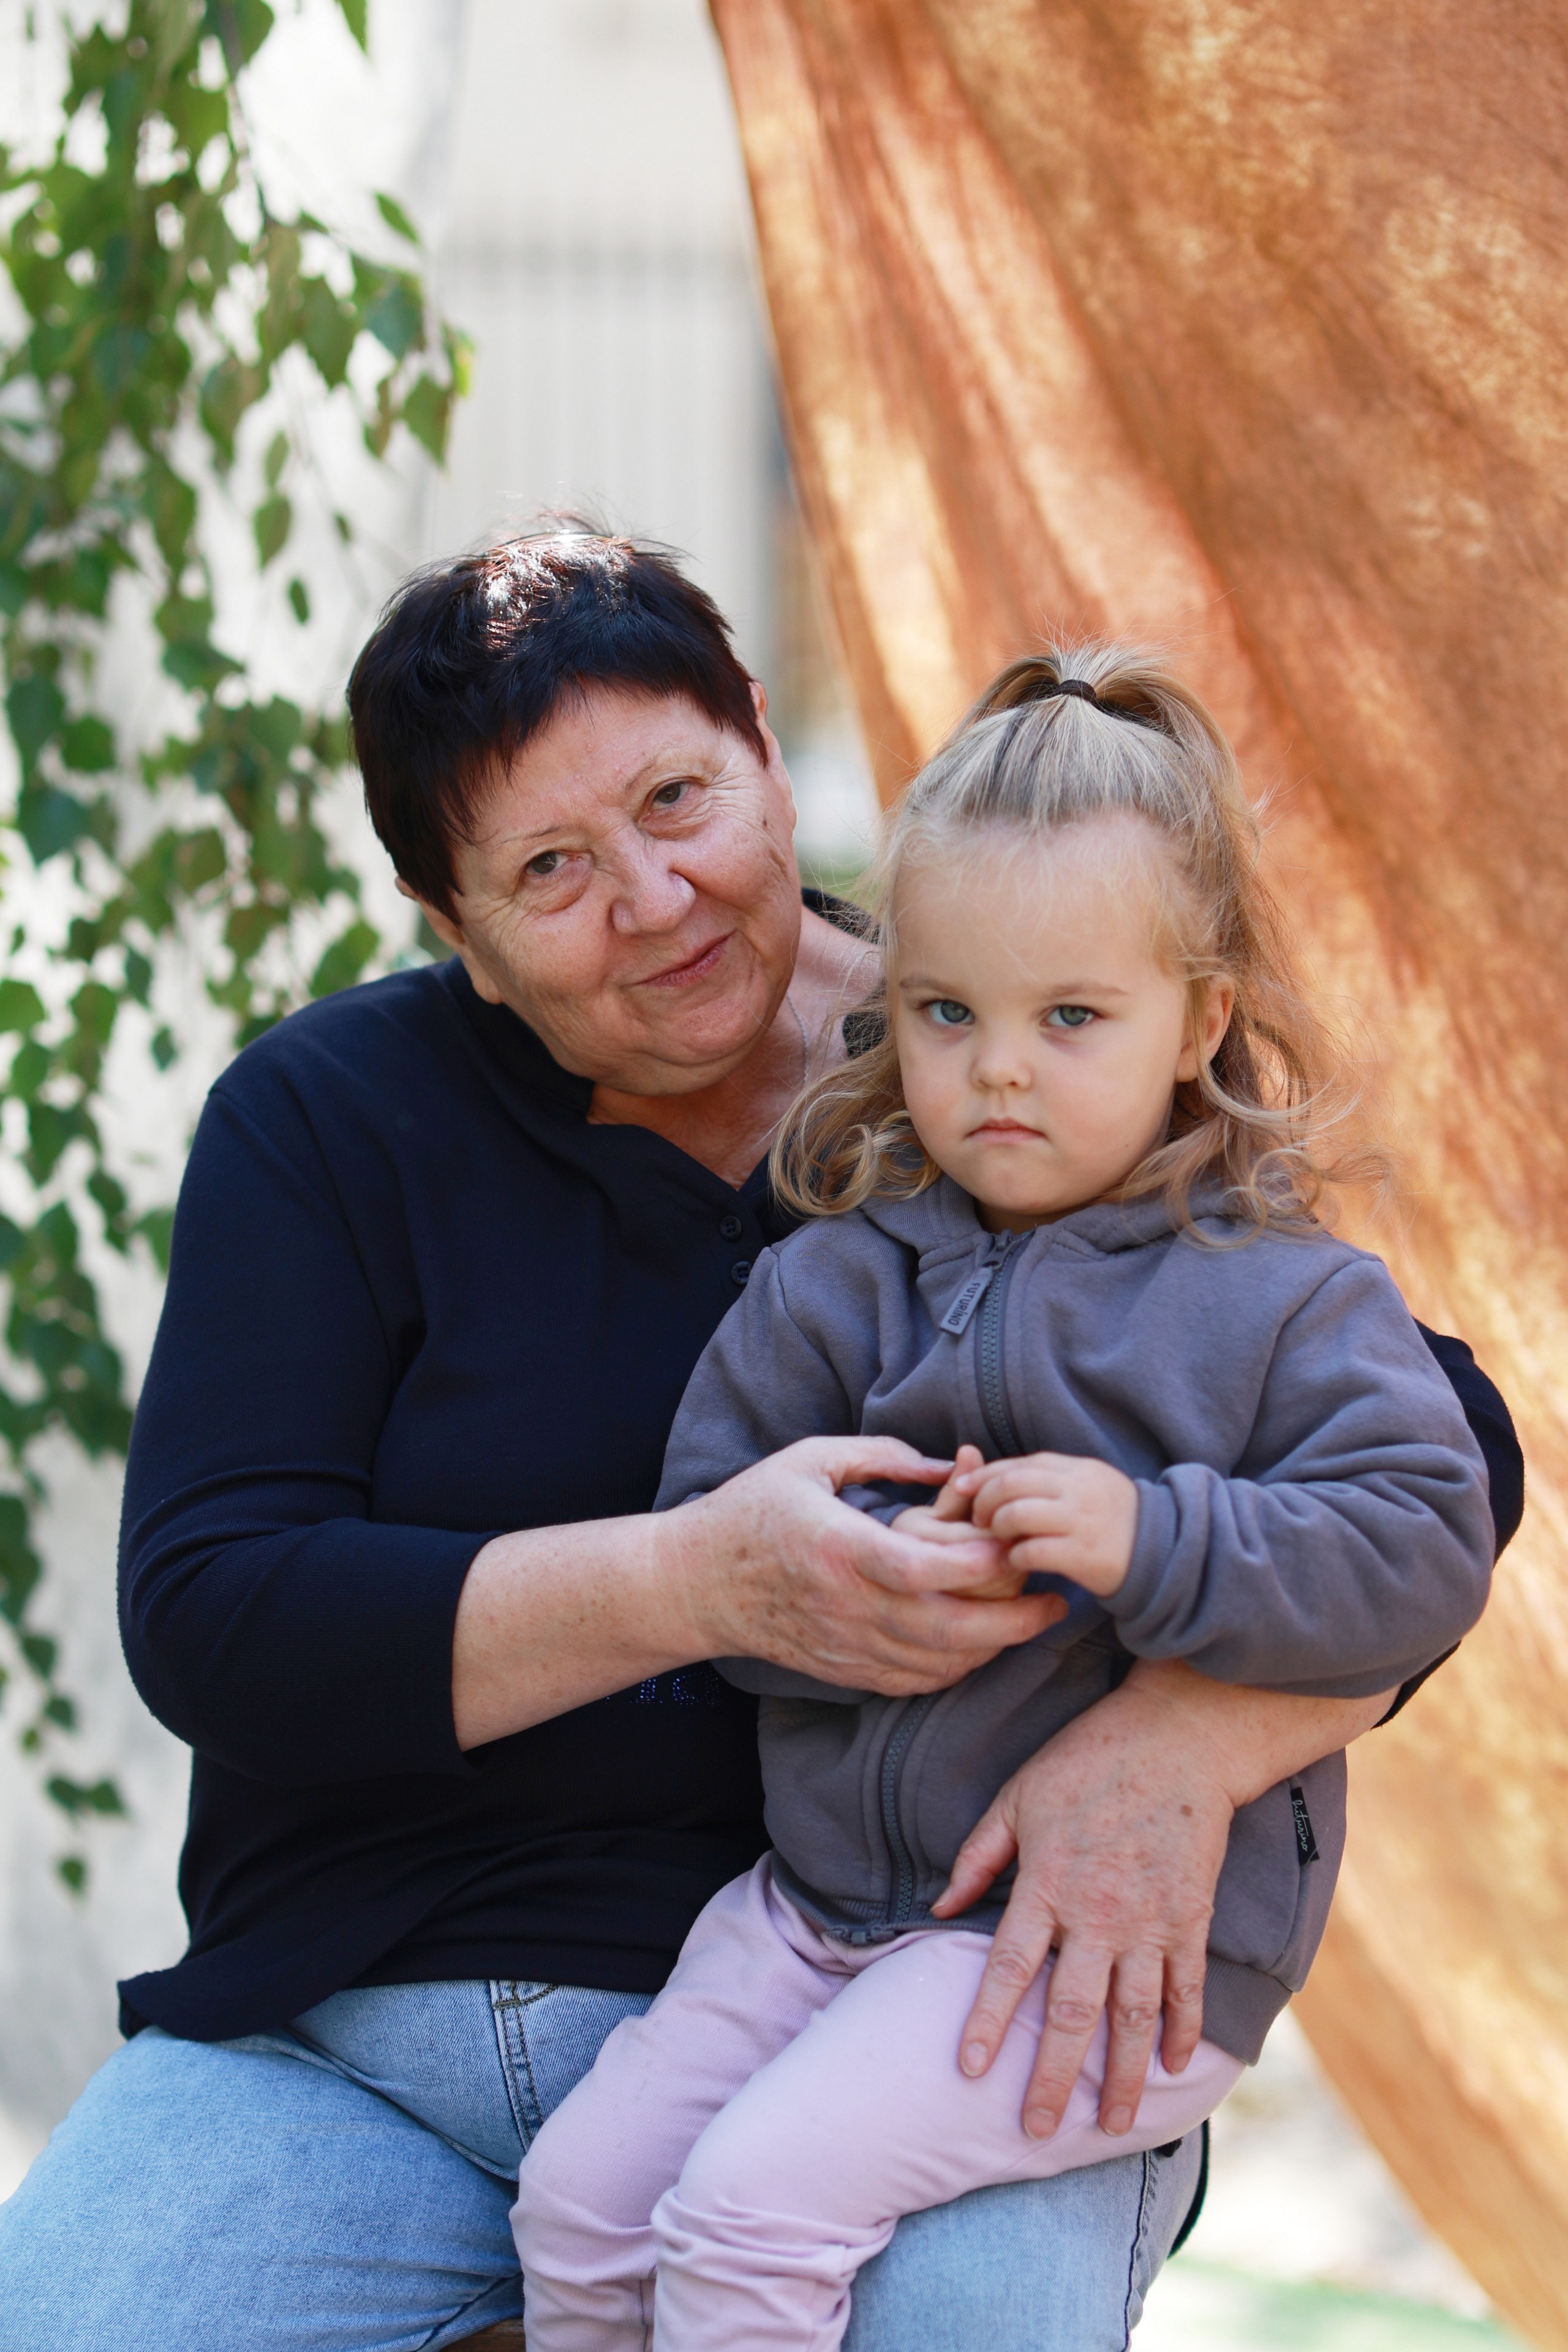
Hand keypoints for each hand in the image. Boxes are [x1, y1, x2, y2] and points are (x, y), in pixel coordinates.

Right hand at [673, 1436, 1065, 1696]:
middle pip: (946, 1629)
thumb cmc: (752, 1510)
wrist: (695, 1584)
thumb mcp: (808, 1459)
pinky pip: (913, 1683)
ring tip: (1029, 1622)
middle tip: (1054, 1601)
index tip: (1016, 1546)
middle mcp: (846, 1606)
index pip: (922, 1569)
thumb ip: (883, 1455)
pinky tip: (980, 1647)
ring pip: (937, 1664)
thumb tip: (951, 1464)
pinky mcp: (843, 1670)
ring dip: (992, 1648)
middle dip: (1012, 1622)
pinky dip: (955, 1670)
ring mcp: (844, 1645)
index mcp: (838, 1548)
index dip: (978, 1564)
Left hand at [931, 1660, 1393, 2136]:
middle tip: (1035, 2130)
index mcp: (1047, 1884)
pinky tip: (1173, 2066)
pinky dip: (1181, 2029)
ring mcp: (1149, 1921)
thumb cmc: (1088, 1759)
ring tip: (1108, 2124)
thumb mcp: (1017, 1795)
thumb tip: (939, 1907)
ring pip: (1132, 2016)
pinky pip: (1185, 1987)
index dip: (987, 2022)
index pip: (1010, 1969)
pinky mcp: (1190, 1917)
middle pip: (1071, 2012)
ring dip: (1120, 2075)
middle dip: (1052, 2077)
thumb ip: (978, 1855)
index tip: (969, 2069)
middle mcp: (1097, 1914)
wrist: (1179, 1738)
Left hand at [956, 1451, 1138, 1596]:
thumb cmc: (1116, 1524)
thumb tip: (999, 1476)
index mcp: (1079, 1469)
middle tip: (976, 1519)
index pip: (1020, 1464)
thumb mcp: (1089, 1488)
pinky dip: (1015, 1556)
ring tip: (996, 1540)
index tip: (963, 1488)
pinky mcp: (1083, 1555)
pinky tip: (1015, 1562)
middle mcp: (1079, 1490)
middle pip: (1011, 1484)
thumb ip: (1051, 1479)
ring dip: (996, 1528)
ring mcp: (1082, 1521)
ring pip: (1016, 1514)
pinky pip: (1032, 1551)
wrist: (1164, 1557)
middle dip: (984, 1501)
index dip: (985, 1475)